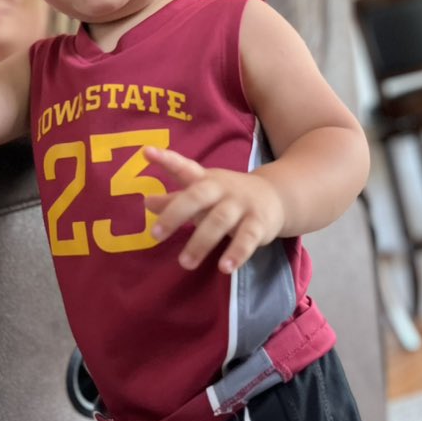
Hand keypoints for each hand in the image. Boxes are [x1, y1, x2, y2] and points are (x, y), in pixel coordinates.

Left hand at [143, 146, 285, 273]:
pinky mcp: (258, 223)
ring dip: (201, 242)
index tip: (146, 152)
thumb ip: (175, 199)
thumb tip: (146, 202)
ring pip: (220, 220)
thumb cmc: (227, 196)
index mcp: (205, 179)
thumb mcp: (202, 193)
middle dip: (175, 214)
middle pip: (197, 196)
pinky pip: (248, 238)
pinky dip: (237, 252)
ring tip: (185, 263)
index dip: (166, 160)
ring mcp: (241, 205)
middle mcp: (222, 189)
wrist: (276, 196)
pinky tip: (225, 267)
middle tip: (155, 234)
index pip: (184, 167)